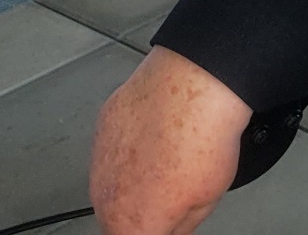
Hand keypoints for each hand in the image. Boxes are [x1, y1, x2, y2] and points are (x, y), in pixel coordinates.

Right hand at [90, 47, 251, 234]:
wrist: (192, 86)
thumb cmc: (202, 139)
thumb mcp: (208, 199)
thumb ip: (182, 224)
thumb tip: (176, 228)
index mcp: (131, 224)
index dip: (158, 229)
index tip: (168, 222)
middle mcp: (105, 198)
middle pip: (120, 218)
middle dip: (145, 210)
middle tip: (174, 191)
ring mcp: (98, 161)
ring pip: (114, 183)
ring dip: (136, 178)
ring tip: (170, 157)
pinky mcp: (102, 129)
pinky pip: (115, 148)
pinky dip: (132, 146)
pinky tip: (158, 134)